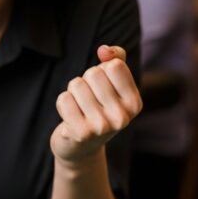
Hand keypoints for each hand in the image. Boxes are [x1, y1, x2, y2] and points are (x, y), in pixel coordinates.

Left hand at [50, 45, 141, 166]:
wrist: (81, 147)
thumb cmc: (97, 107)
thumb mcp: (112, 83)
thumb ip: (115, 58)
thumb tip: (104, 50)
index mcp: (135, 104)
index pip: (115, 65)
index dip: (102, 70)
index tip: (103, 88)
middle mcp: (123, 117)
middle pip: (93, 73)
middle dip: (86, 82)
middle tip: (89, 101)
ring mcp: (102, 127)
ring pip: (76, 84)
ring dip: (73, 93)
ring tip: (80, 109)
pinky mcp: (81, 134)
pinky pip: (64, 99)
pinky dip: (63, 104)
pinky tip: (70, 118)